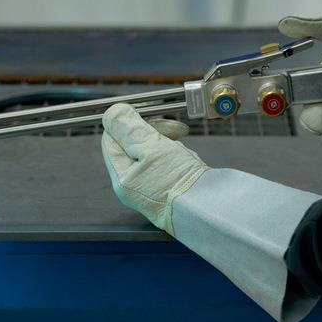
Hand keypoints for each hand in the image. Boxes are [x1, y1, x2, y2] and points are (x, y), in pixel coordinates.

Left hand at [101, 103, 207, 234]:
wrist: (210, 209)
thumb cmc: (181, 183)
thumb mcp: (152, 148)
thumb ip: (130, 129)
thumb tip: (111, 113)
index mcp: (122, 178)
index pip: (112, 140)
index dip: (127, 123)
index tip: (147, 114)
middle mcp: (133, 185)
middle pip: (132, 144)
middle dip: (154, 132)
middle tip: (175, 131)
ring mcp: (150, 187)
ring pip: (152, 151)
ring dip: (168, 142)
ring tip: (183, 149)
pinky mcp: (168, 187)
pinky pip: (166, 162)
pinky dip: (176, 154)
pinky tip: (187, 159)